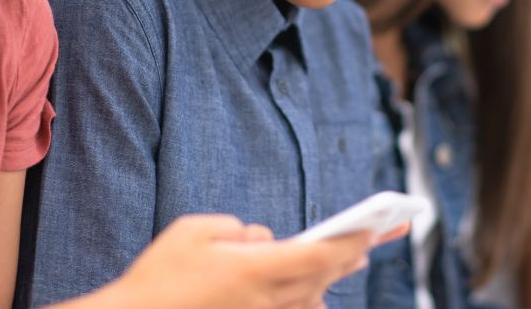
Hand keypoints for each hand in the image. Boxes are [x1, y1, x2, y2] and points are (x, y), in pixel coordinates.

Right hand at [83, 214, 372, 308]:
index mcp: (254, 270)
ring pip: (309, 301)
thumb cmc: (158, 276)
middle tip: (372, 240)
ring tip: (353, 260)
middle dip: (350, 257)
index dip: (351, 242)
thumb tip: (260, 239)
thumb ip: (236, 229)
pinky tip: (316, 295)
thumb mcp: (194, 231)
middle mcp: (264, 301)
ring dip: (331, 279)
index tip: (372, 229)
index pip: (319, 256)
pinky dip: (306, 302)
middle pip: (321, 279)